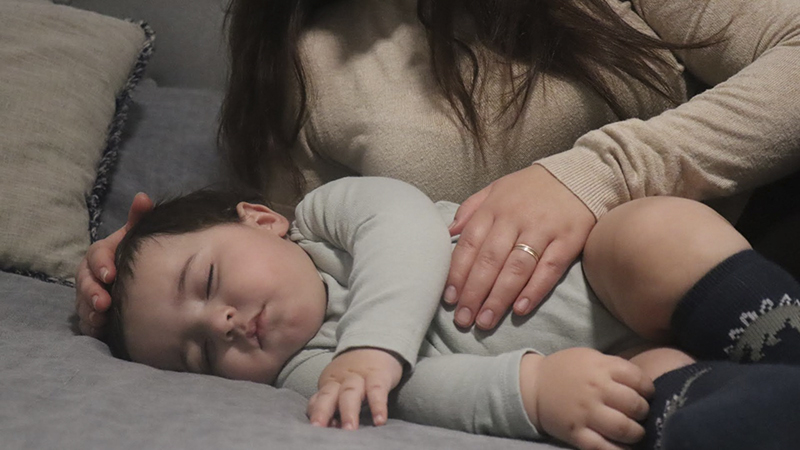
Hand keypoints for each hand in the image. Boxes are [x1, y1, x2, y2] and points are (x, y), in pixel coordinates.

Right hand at [74, 192, 152, 336]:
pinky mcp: (91, 314)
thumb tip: (143, 197)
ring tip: (102, 319)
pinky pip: (86, 322)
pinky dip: (92, 326)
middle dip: (92, 293)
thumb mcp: (136, 236)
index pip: (95, 256)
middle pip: (84, 283)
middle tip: (104, 303)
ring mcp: (88, 295)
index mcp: (100, 254)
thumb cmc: (133, 253)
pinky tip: (101, 330)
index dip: (101, 265)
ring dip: (90, 312)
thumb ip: (139, 219)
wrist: (134, 276)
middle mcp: (90, 275)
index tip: (111, 275)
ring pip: (82, 304)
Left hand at [308, 348, 403, 429]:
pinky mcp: (379, 376)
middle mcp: (341, 380)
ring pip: (350, 394)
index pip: (317, 400)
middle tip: (319, 429)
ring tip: (349, 430)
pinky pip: (377, 391)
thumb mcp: (338, 384)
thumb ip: (331, 402)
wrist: (376, 343)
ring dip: (348, 412)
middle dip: (322, 413)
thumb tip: (330, 426)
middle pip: (329, 396)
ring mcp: (360, 377)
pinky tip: (380, 421)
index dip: (316, 413)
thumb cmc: (355, 371)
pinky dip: (378, 406)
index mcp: (330, 383)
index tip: (315, 428)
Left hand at [446, 165, 595, 329]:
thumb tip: (448, 232)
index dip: (457, 273)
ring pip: (515, 268)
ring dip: (498, 298)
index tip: (449, 298)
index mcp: (495, 208)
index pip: (469, 244)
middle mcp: (515, 219)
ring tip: (485, 321)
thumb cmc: (533, 187)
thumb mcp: (497, 188)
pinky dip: (534, 290)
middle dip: (473, 293)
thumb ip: (471, 208)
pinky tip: (519, 309)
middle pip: (489, 261)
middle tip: (463, 319)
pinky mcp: (568, 240)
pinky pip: (549, 269)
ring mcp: (542, 230)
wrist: (582, 173)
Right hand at [520, 348, 654, 449]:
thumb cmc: (566, 370)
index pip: (638, 380)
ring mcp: (585, 413)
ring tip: (634, 431)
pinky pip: (603, 447)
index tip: (647, 394)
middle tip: (641, 414)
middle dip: (644, 412)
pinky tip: (624, 447)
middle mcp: (595, 389)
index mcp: (600, 367)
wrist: (533, 385)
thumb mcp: (591, 357)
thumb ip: (615, 367)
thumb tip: (644, 384)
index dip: (649, 389)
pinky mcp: (576, 433)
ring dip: (636, 433)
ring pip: (623, 428)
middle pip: (634, 405)